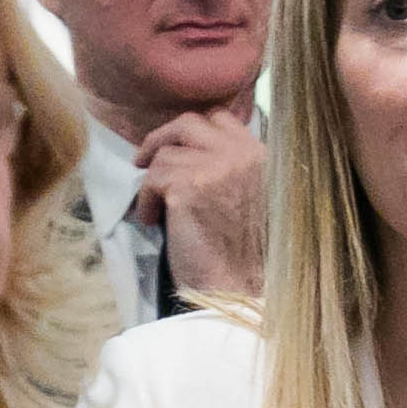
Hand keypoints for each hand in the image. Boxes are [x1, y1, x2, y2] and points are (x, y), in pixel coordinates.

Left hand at [135, 110, 268, 302]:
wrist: (240, 289)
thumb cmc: (246, 254)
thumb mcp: (252, 197)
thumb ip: (233, 168)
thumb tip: (193, 148)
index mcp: (262, 155)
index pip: (221, 118)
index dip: (193, 130)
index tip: (178, 146)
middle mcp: (241, 154)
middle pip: (189, 123)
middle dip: (161, 138)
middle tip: (144, 160)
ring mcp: (215, 167)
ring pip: (165, 155)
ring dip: (153, 182)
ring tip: (155, 211)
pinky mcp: (189, 187)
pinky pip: (152, 180)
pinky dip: (145, 201)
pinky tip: (152, 221)